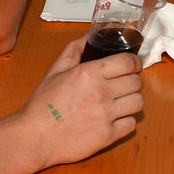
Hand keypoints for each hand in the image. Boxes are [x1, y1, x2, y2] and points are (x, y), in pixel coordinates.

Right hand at [23, 38, 143, 166]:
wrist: (35, 137)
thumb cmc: (42, 106)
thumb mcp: (55, 71)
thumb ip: (74, 50)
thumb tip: (89, 36)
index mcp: (88, 74)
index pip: (127, 62)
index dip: (135, 62)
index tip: (133, 65)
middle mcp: (100, 93)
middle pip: (136, 82)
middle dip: (132, 81)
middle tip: (123, 84)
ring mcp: (106, 115)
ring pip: (138, 102)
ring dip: (131, 100)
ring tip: (120, 102)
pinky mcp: (108, 136)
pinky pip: (131, 124)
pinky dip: (126, 121)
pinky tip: (114, 119)